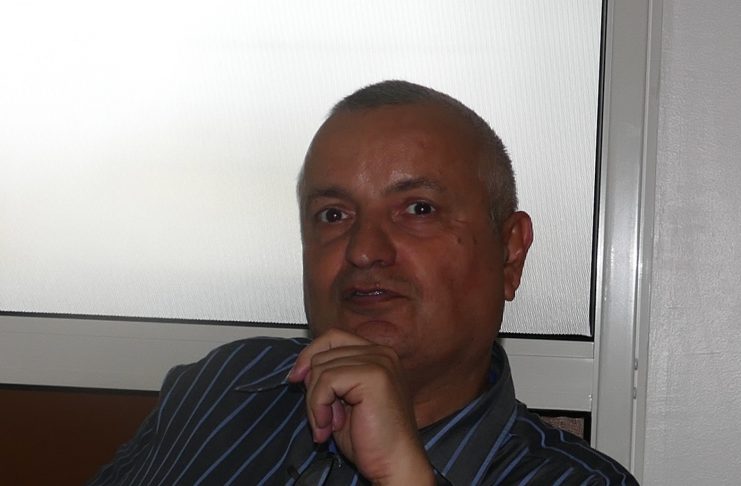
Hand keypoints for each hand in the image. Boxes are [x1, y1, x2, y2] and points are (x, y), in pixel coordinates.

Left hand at [287, 329, 434, 484]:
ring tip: (329, 426)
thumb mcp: (342, 401)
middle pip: (323, 353)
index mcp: (377, 356)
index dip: (309, 356)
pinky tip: (330, 426)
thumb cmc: (372, 441)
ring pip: (321, 368)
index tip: (296, 379)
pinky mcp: (374, 375)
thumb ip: (328, 379)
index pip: (333, 337)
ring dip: (315, 403)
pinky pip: (326, 381)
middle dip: (313, 389)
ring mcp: (380, 362)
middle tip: (322, 420)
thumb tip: (300, 369)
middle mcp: (381, 353)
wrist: (394, 465)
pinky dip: (319, 406)